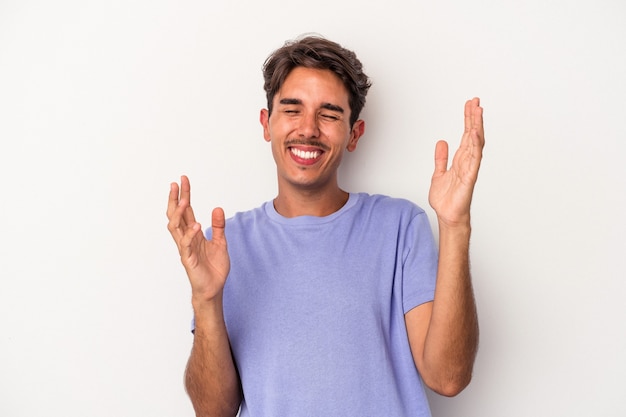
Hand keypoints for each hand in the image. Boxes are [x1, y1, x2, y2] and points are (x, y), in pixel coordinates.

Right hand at [167, 175, 229, 304]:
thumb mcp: (221, 243)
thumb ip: (219, 226)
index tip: (183, 180)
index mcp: (193, 233)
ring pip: (175, 227)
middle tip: (176, 183)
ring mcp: (185, 248)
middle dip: (175, 199)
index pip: (186, 210)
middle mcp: (186, 238)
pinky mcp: (188, 259)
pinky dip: (190, 234)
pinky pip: (186, 245)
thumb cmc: (214, 268)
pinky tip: (196, 225)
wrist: (214, 288)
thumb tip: (218, 208)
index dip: (185, 195)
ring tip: (183, 201)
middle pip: (176, 215)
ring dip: (178, 214)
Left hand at [428, 97, 484, 226]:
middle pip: (473, 135)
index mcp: (460, 159)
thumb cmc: (446, 199)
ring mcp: (470, 168)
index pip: (466, 135)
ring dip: (477, 126)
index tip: (469, 105)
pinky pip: (474, 159)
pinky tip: (474, 133)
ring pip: (476, 143)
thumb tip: (441, 142)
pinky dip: (475, 145)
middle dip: (474, 118)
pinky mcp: (469, 177)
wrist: (447, 215)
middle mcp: (467, 161)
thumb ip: (441, 158)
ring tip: (478, 111)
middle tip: (476, 101)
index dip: (468, 119)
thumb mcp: (439, 173)